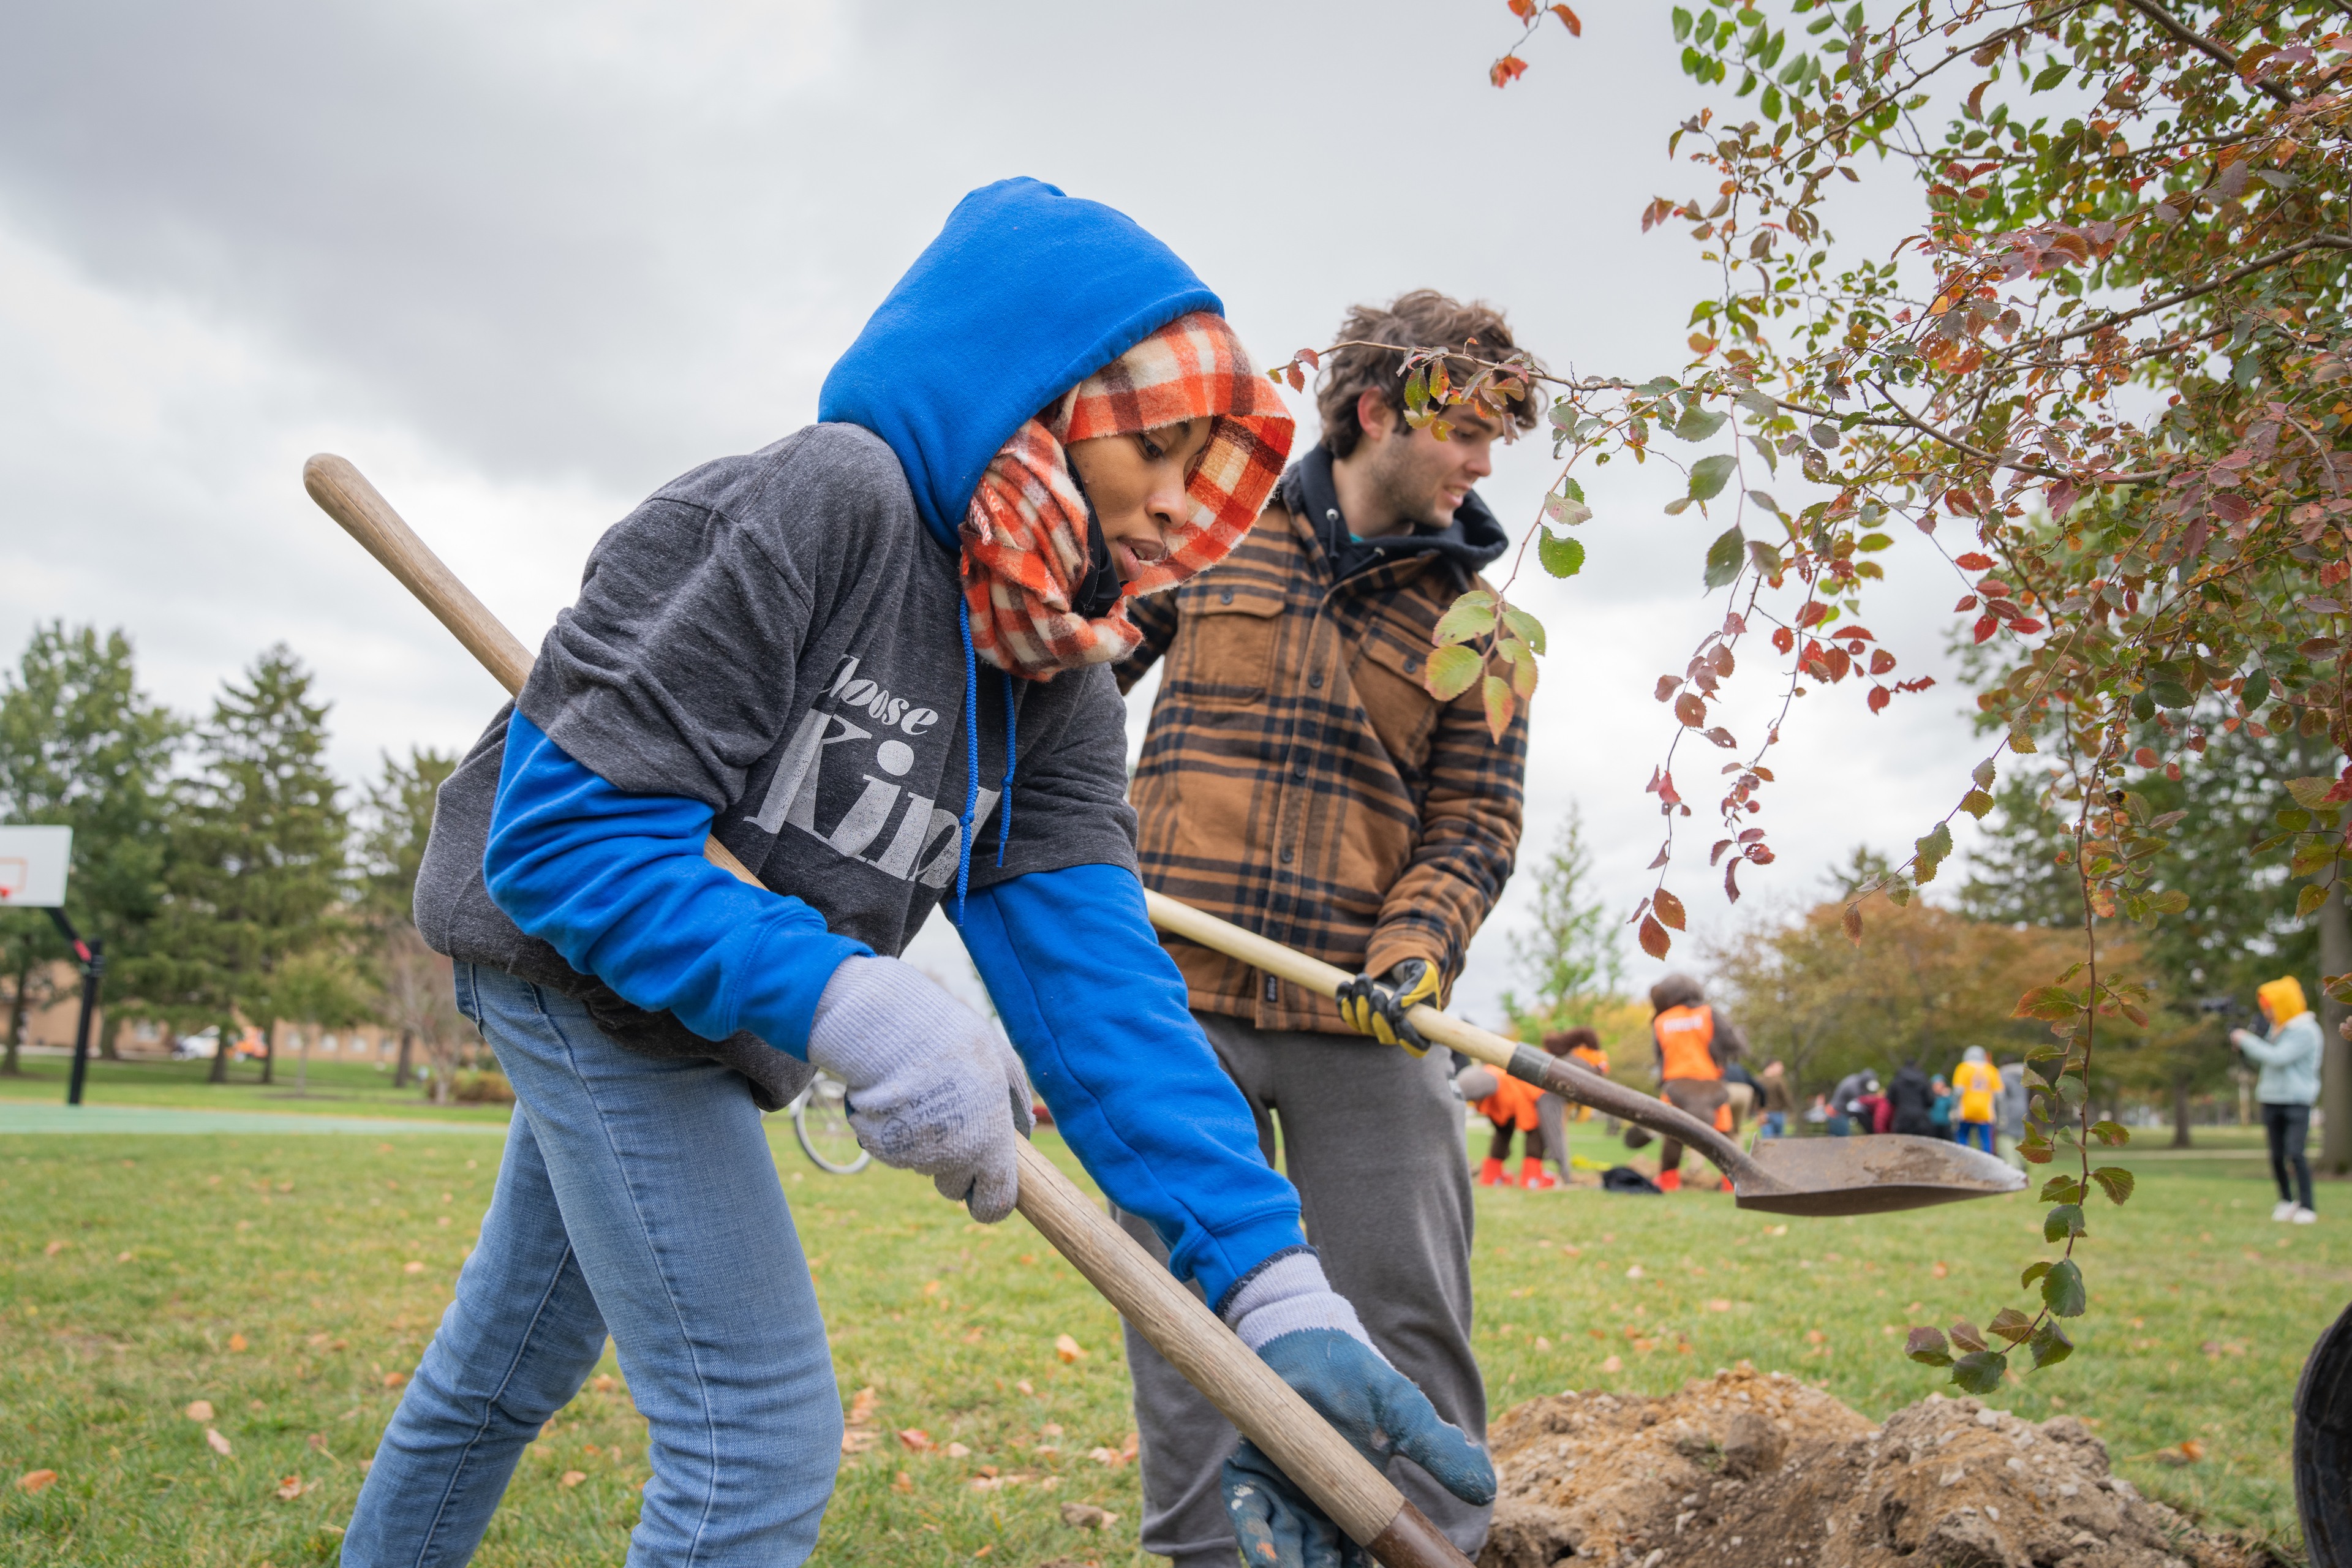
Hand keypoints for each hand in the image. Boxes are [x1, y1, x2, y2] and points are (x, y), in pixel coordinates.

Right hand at [805, 956, 1033, 1221]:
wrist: (893, 1031)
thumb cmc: (955, 1042)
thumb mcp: (1001, 1063)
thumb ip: (1016, 1102)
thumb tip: (1023, 1133)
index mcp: (990, 1144)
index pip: (994, 1206)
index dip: (989, 1204)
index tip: (984, 1193)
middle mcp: (953, 1159)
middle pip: (954, 1187)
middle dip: (954, 1167)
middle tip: (951, 1125)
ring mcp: (914, 1157)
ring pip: (924, 1166)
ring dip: (926, 1145)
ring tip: (925, 1097)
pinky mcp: (882, 1148)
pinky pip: (896, 1150)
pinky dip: (898, 1132)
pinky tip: (900, 1097)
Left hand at [1221, 1330, 1493, 1567]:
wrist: (1310, 1338)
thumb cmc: (1360, 1377)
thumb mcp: (1404, 1413)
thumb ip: (1438, 1449)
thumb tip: (1486, 1488)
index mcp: (1355, 1497)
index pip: (1360, 1549)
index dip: (1364, 1566)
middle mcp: (1316, 1501)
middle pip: (1318, 1554)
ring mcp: (1282, 1486)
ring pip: (1285, 1541)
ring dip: (1289, 1562)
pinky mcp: (1251, 1467)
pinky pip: (1249, 1509)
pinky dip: (1256, 1533)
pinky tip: (1269, 1554)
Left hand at [1334, 959, 1440, 1054]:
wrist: (1399, 962)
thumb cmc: (1419, 971)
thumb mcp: (1424, 976)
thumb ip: (1412, 992)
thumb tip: (1393, 1012)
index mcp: (1422, 1026)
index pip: (1418, 1047)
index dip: (1409, 1039)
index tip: (1401, 1020)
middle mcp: (1397, 1030)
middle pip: (1385, 1037)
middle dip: (1378, 1016)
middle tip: (1378, 994)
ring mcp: (1376, 1023)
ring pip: (1363, 1026)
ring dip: (1360, 1004)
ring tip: (1364, 979)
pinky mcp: (1359, 1013)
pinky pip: (1346, 1015)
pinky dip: (1343, 1000)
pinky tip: (1346, 984)